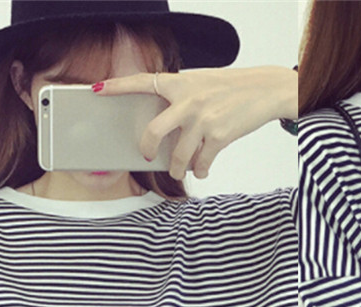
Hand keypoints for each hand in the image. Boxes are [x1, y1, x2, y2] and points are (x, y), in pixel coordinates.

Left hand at [94, 66, 297, 179]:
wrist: (264, 90)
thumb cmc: (231, 88)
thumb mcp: (201, 83)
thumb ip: (181, 99)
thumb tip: (167, 129)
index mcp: (179, 83)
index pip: (142, 82)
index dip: (117, 86)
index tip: (96, 89)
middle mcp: (187, 101)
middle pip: (154, 132)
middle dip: (145, 149)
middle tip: (146, 156)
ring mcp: (202, 120)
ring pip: (178, 156)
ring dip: (177, 168)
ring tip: (180, 170)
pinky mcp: (219, 137)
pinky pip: (201, 162)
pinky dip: (201, 170)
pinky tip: (202, 169)